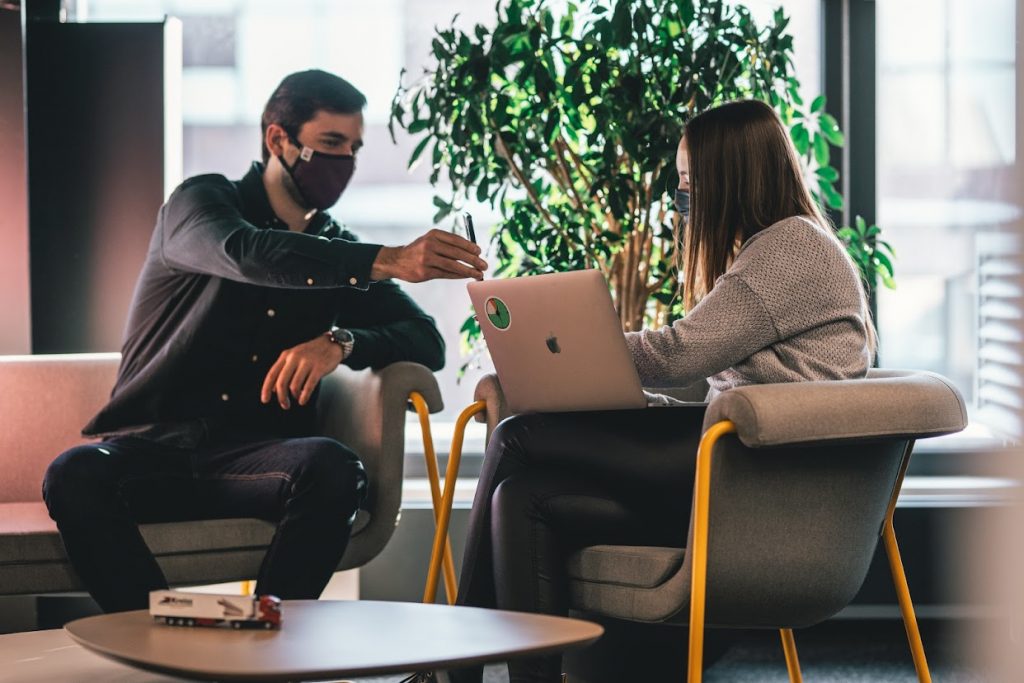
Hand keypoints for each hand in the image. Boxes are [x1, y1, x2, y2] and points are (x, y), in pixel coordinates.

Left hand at [260, 334, 342, 408]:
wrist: (331, 344)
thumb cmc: (311, 354)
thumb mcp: (294, 357)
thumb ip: (284, 370)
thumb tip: (273, 389)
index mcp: (286, 355)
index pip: (272, 374)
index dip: (266, 389)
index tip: (265, 400)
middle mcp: (295, 358)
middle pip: (282, 382)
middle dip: (281, 397)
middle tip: (285, 405)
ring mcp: (307, 363)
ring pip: (294, 386)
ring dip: (294, 396)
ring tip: (297, 399)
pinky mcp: (319, 368)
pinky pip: (308, 386)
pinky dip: (304, 396)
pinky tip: (303, 400)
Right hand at [370, 229, 486, 281]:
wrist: (397, 260)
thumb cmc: (419, 250)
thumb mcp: (431, 240)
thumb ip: (448, 244)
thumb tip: (472, 253)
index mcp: (434, 234)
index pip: (456, 240)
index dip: (470, 246)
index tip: (479, 252)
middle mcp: (430, 245)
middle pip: (457, 253)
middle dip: (473, 260)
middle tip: (484, 265)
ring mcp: (426, 259)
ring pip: (453, 266)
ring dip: (468, 271)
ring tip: (479, 274)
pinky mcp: (425, 272)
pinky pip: (446, 274)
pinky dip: (458, 276)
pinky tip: (466, 276)